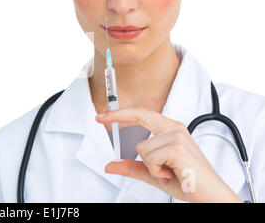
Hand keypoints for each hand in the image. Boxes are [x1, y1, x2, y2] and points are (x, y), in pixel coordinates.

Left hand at [95, 107, 241, 202]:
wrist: (211, 197)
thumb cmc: (188, 183)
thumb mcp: (153, 174)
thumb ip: (133, 167)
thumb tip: (110, 165)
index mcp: (171, 130)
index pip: (142, 114)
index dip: (121, 113)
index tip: (103, 115)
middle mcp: (175, 129)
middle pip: (140, 115)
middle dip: (117, 116)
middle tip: (99, 118)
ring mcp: (177, 136)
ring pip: (142, 148)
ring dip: (150, 167)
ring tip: (167, 173)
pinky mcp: (177, 148)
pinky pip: (150, 158)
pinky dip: (155, 171)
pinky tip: (170, 174)